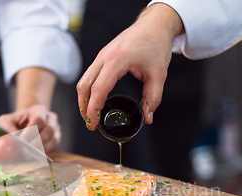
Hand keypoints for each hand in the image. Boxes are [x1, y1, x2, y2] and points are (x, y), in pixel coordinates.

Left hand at [0, 105, 60, 153]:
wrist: (25, 123)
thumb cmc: (15, 122)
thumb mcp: (6, 121)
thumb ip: (7, 128)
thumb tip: (14, 139)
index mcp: (39, 110)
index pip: (38, 119)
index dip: (31, 131)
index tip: (22, 141)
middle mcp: (50, 118)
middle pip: (48, 130)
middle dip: (36, 142)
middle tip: (25, 151)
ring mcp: (56, 128)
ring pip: (54, 139)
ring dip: (41, 148)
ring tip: (28, 155)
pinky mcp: (56, 138)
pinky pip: (54, 146)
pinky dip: (45, 152)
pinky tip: (34, 155)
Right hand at [76, 3, 183, 129]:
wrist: (154, 25)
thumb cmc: (155, 44)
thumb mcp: (158, 75)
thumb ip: (152, 98)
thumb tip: (148, 117)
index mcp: (116, 60)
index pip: (98, 89)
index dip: (93, 109)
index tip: (94, 123)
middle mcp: (104, 57)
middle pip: (84, 86)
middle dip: (84, 107)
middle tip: (91, 123)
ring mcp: (101, 56)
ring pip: (83, 81)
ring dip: (84, 99)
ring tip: (91, 115)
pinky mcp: (102, 56)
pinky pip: (89, 75)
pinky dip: (88, 90)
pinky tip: (95, 100)